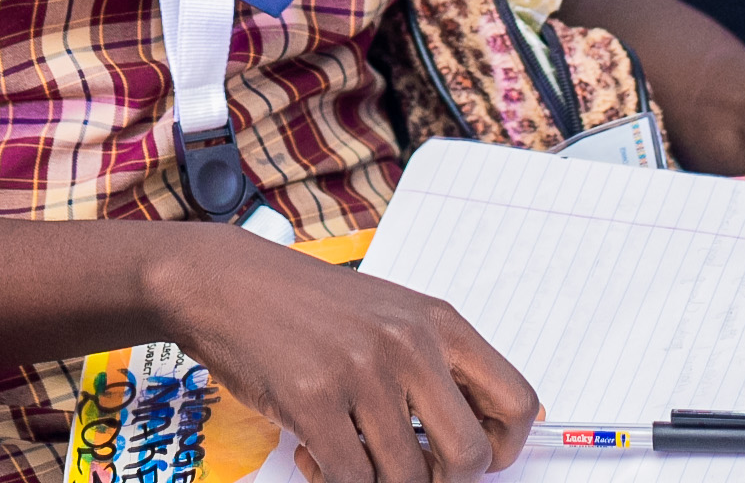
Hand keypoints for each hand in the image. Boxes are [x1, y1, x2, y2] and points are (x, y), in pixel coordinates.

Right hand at [158, 226, 537, 482]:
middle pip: (471, 457)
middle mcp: (410, 344)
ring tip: (348, 457)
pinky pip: (351, 481)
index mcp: (439, 323)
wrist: (225, 282)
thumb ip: (435, 366)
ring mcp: (363, 372)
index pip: (518, 402)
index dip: (505, 449)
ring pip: (408, 479)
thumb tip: (481, 441)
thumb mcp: (390, 315)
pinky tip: (313, 456)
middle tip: (410, 471)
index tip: (475, 460)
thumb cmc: (307, 304)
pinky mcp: (314, 400)